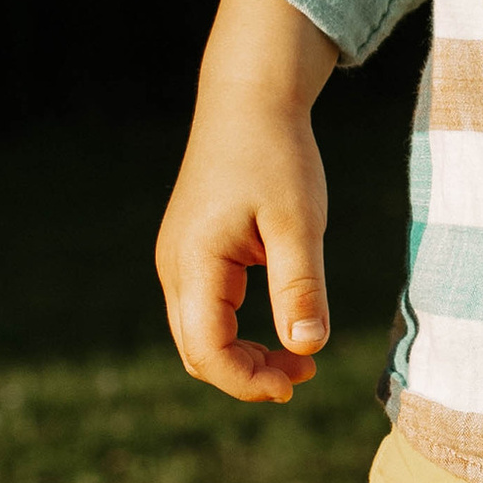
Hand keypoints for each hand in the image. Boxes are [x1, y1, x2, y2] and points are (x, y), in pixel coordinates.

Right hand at [155, 0, 340, 403]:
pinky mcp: (192, 253)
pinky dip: (240, 333)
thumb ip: (301, 286)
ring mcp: (178, 260)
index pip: (206, 350)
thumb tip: (308, 349)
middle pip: (197, 352)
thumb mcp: (298, 222)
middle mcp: (174, 266)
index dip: (248, 381)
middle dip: (249, 375)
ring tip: (301, 357)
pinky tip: (284, 326)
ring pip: (200, 335)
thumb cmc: (276, 154)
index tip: (299, 382)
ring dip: (245, 356)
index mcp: (194, 261)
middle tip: (307, 374)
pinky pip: (207, 312)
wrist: (249, 100)